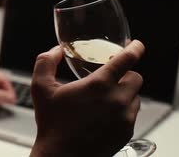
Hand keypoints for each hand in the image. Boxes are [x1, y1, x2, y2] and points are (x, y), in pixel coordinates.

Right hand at [30, 40, 144, 156]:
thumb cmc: (51, 124)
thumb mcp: (41, 88)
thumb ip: (46, 62)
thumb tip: (56, 51)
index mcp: (98, 85)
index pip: (127, 60)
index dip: (135, 49)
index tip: (137, 45)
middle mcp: (116, 100)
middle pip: (136, 78)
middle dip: (126, 75)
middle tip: (113, 77)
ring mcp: (124, 118)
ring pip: (135, 97)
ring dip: (125, 94)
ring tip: (107, 98)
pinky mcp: (126, 133)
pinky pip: (132, 115)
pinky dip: (123, 111)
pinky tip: (106, 114)